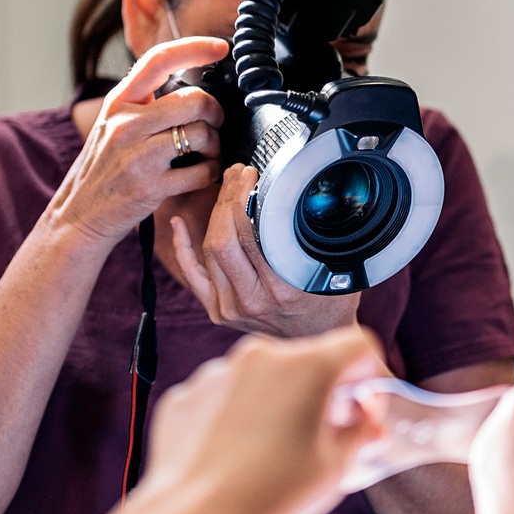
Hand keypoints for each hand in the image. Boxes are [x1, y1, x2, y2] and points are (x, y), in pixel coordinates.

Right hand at [47, 37, 228, 246]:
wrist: (78, 215)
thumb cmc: (103, 170)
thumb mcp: (112, 125)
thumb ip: (144, 104)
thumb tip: (190, 88)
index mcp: (118, 102)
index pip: (158, 60)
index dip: (195, 48)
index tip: (220, 47)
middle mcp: (125, 124)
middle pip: (194, 99)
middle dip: (215, 112)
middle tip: (214, 123)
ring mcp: (137, 155)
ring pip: (202, 133)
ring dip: (215, 145)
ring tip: (206, 153)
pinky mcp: (150, 186)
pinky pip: (202, 171)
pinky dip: (211, 172)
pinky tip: (202, 174)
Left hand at [138, 328, 385, 513]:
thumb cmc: (270, 497)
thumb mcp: (335, 468)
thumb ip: (360, 434)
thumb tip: (366, 422)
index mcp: (306, 365)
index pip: (358, 346)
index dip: (371, 376)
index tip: (364, 410)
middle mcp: (260, 355)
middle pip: (307, 362)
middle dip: (322, 395)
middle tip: (323, 440)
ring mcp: (217, 372)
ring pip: (263, 380)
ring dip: (278, 406)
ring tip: (273, 458)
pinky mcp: (187, 395)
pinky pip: (225, 398)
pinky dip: (237, 420)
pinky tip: (236, 460)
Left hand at [170, 164, 361, 336]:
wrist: (319, 340)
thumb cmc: (330, 299)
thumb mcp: (335, 267)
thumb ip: (315, 237)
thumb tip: (300, 190)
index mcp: (282, 289)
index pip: (250, 232)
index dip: (244, 197)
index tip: (251, 174)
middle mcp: (252, 302)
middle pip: (223, 239)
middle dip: (228, 199)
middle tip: (237, 174)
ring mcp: (231, 310)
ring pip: (209, 251)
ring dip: (215, 214)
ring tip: (227, 189)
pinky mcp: (219, 313)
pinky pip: (193, 275)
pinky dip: (183, 247)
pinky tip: (178, 223)